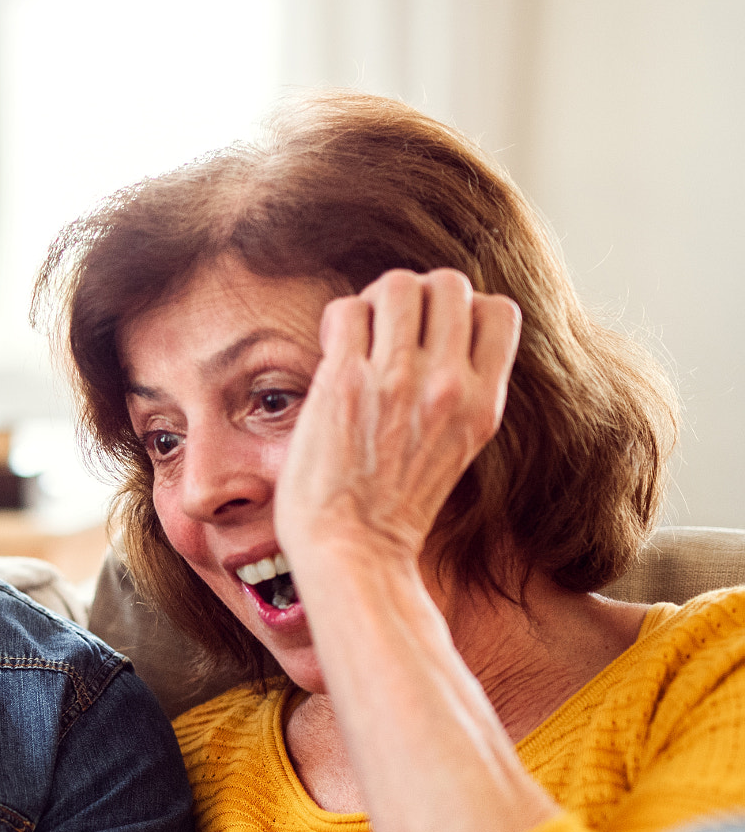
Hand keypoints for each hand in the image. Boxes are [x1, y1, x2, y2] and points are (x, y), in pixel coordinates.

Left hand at [275, 267, 521, 574]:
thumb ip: (461, 393)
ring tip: (359, 337)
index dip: (461, 309)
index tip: (431, 335)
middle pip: (448, 283)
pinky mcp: (346, 381)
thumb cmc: (395, 506)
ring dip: (374, 301)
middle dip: (416, 294)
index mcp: (485, 401)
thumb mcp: (459, 446)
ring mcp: (398, 379)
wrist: (355, 548)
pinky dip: (337, 319)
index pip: (498, 309)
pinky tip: (333, 351)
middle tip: (389, 329)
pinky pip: (346, 308)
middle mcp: (449, 384)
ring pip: (398, 284)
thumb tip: (445, 338)